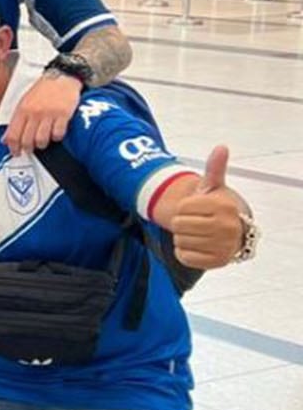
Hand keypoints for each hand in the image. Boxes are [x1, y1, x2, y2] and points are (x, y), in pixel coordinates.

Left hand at [3, 71, 80, 154]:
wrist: (61, 77)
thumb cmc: (43, 90)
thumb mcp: (24, 103)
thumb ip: (15, 121)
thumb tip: (5, 139)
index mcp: (22, 110)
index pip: (13, 135)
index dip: (13, 147)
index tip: (15, 152)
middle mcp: (34, 113)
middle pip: (27, 140)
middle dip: (28, 149)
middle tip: (29, 149)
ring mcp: (49, 114)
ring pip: (42, 140)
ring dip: (42, 145)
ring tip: (42, 142)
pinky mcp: (63, 115)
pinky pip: (58, 134)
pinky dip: (56, 137)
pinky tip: (55, 134)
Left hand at [172, 147, 249, 269]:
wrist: (233, 234)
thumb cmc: (217, 208)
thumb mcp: (215, 187)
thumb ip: (214, 169)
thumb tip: (221, 147)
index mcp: (223, 206)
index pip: (180, 208)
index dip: (183, 208)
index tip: (196, 209)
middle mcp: (227, 226)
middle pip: (178, 225)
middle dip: (181, 223)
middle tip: (196, 222)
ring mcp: (224, 246)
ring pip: (180, 241)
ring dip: (183, 238)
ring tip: (199, 233)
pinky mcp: (217, 262)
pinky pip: (184, 256)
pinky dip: (185, 252)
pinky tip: (198, 246)